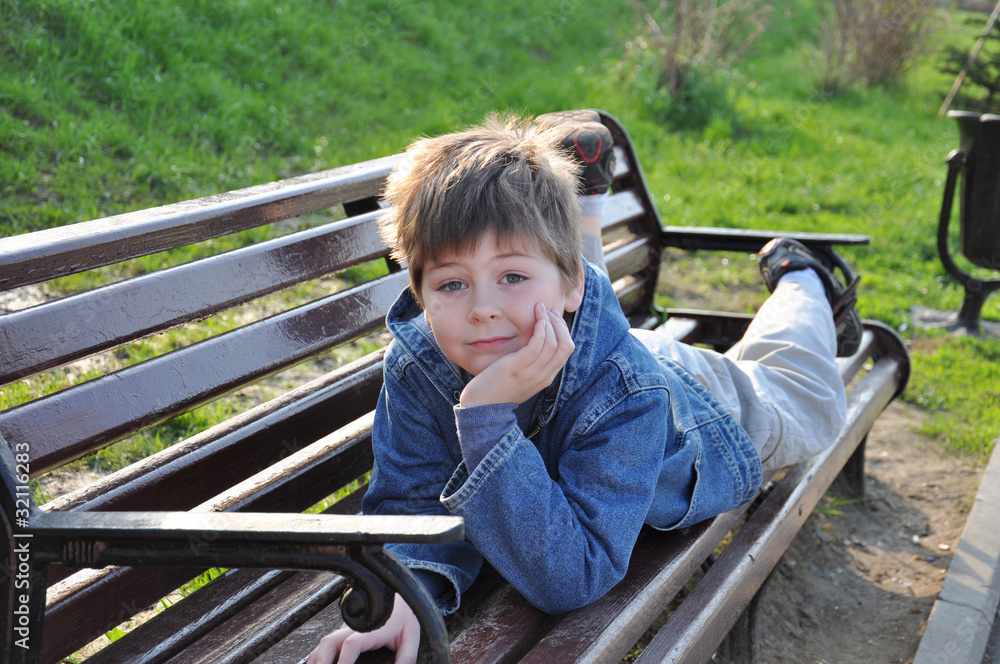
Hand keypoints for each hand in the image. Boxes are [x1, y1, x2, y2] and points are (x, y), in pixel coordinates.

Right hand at [307, 593, 419, 663]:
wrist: (399, 597)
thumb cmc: (405, 617)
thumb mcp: (411, 638)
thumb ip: (406, 659)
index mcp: (372, 629)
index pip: (352, 644)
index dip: (344, 662)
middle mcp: (354, 627)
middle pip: (329, 642)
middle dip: (322, 661)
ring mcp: (346, 629)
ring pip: (324, 643)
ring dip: (317, 660)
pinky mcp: (343, 632)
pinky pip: (326, 645)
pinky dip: (318, 657)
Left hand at [460, 303, 574, 406]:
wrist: (480, 407)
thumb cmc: (497, 388)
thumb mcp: (521, 376)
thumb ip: (531, 363)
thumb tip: (534, 342)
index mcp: (546, 378)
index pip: (566, 350)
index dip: (563, 330)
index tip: (552, 317)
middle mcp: (543, 376)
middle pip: (565, 345)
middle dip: (560, 323)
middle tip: (548, 310)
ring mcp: (530, 373)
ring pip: (553, 343)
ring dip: (549, 321)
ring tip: (540, 308)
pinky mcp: (516, 367)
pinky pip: (537, 345)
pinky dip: (541, 329)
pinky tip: (536, 320)